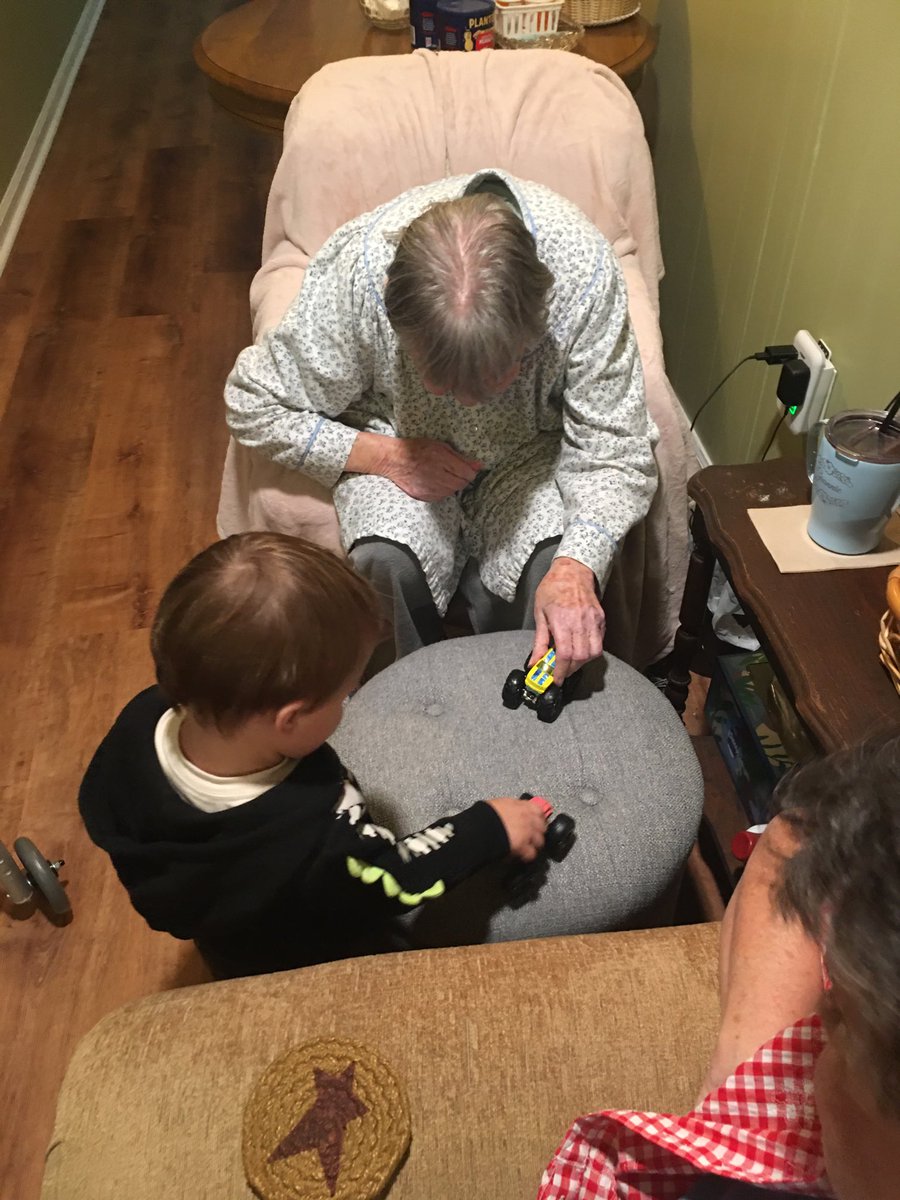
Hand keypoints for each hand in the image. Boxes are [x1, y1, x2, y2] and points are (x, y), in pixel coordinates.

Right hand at [378, 437, 481, 501]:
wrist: (394, 460)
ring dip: (452, 485)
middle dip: (461, 478)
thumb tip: (479, 466)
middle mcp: (438, 476)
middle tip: (453, 471)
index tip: (467, 469)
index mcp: (443, 460)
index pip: (468, 473)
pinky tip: (435, 482)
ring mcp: (431, 488)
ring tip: (442, 475)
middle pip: (461, 484)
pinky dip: (442, 491)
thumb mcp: (440, 446)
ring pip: (452, 491)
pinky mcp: (425, 496)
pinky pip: (441, 496)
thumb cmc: (417, 449)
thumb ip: (460, 457)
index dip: (470, 471)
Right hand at [486, 796, 546, 861]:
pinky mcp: (523, 847)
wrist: (481, 827)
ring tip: (527, 847)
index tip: (536, 820)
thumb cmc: (485, 814)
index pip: (538, 810)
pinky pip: (531, 854)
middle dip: (538, 831)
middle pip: (542, 827)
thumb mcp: (498, 804)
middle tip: (532, 835)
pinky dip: (527, 856)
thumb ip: (510, 807)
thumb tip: (510, 810)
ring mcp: (528, 834)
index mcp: (522, 806)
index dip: (538, 817)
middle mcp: (528, 819)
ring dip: (534, 844)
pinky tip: (522, 856)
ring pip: (540, 841)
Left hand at [531, 557, 604, 680]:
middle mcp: (580, 622)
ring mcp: (593, 620)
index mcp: (562, 621)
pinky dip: (591, 650)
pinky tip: (580, 648)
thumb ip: (539, 641)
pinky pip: (600, 642)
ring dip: (583, 662)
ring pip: (594, 652)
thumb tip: (534, 662)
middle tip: (561, 671)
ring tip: (571, 660)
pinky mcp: (601, 619)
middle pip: (581, 657)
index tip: (556, 679)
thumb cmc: (553, 589)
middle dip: (570, 669)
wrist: (572, 571)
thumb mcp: (540, 614)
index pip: (565, 654)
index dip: (561, 671)